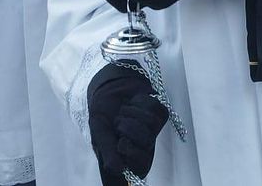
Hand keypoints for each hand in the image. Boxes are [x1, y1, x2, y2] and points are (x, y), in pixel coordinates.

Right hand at [88, 64, 168, 180]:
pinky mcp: (161, 116)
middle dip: (127, 128)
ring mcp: (153, 134)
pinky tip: (133, 103)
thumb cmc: (104, 114)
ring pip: (151, 126)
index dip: (133, 160)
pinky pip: (156, 109)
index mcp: (126, 160)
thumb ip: (108, 151)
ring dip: (131, 113)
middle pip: (145, 147)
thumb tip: (117, 170)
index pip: (136, 174)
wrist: (111, 88)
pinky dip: (140, 102)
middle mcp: (142, 151)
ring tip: (123, 112)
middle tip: (117, 123)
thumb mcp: (100, 133)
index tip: (121, 146)